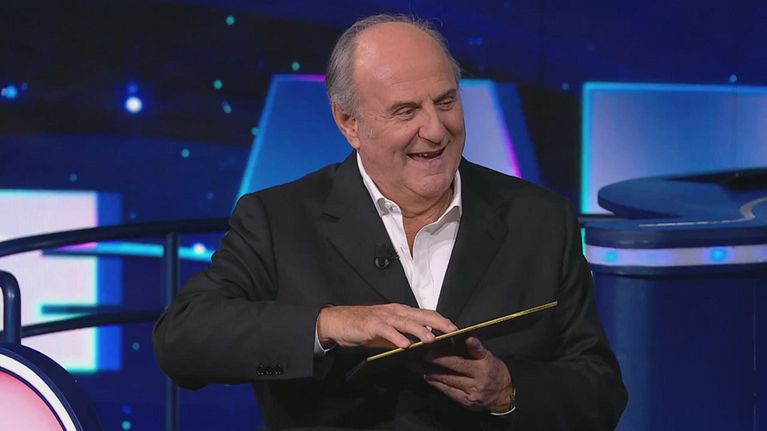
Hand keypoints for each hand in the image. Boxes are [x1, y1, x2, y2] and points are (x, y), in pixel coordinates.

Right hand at [316, 303, 457, 348]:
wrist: (338, 322)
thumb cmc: (363, 327)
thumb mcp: (387, 334)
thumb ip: (402, 338)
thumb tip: (419, 348)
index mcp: (401, 312)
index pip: (426, 314)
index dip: (442, 321)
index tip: (456, 330)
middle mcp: (395, 311)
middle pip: (422, 315)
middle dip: (439, 323)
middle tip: (453, 332)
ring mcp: (384, 317)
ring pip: (406, 322)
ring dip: (420, 330)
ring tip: (432, 339)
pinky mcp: (371, 324)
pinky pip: (387, 330)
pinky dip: (397, 337)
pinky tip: (405, 345)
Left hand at [423, 337, 514, 412]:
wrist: (503, 395)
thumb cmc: (493, 371)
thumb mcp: (488, 356)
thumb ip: (474, 349)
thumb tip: (454, 337)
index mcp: (487, 362)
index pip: (480, 351)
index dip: (473, 344)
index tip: (466, 337)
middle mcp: (481, 376)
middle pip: (458, 365)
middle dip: (439, 358)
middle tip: (424, 352)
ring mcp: (474, 390)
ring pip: (449, 379)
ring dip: (431, 371)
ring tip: (417, 364)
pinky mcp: (467, 401)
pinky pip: (448, 391)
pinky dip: (436, 383)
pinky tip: (427, 376)